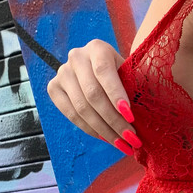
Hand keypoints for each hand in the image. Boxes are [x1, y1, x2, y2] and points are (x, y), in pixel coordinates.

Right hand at [45, 37, 141, 155]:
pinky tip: (105, 138)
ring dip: (104, 130)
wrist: (101, 70)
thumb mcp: (131, 74)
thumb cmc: (123, 74)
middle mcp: (76, 57)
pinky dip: (90, 129)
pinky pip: (71, 114)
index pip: (104, 71)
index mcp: (97, 48)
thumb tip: (139, 117)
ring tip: (122, 144)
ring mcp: (62, 73)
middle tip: (131, 138)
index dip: (116, 95)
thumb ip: (135, 88)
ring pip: (81, 108)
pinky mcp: (54, 88)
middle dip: (114, 120)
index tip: (131, 117)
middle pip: (92, 94)